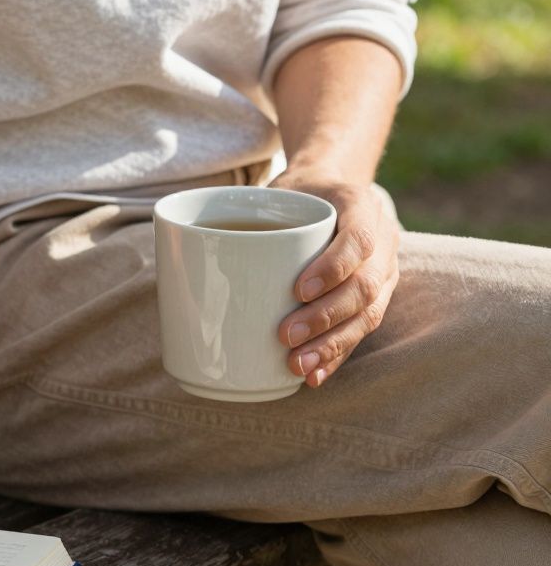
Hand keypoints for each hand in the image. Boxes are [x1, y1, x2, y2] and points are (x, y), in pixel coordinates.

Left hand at [269, 174, 399, 386]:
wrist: (325, 193)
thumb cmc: (293, 196)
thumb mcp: (276, 189)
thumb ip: (251, 211)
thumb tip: (182, 244)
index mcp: (360, 206)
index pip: (358, 240)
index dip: (333, 268)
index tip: (298, 290)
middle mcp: (383, 241)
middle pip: (365, 286)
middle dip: (325, 316)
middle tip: (286, 335)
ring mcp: (384, 272)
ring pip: (368, 315)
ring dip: (332, 344)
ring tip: (298, 365)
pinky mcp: (375, 300)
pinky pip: (360, 332)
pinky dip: (336, 357)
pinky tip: (313, 376)